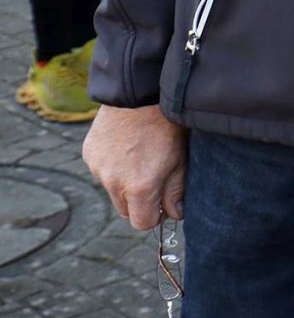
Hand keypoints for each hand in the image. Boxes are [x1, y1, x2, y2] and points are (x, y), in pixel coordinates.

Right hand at [84, 105, 187, 232]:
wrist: (139, 94)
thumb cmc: (166, 126)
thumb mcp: (180, 159)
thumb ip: (176, 192)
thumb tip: (174, 214)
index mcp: (139, 188)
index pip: (142, 223)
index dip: (155, 216)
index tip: (163, 203)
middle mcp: (113, 183)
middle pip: (125, 210)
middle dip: (140, 202)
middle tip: (154, 179)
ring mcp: (97, 169)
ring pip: (112, 190)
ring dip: (125, 183)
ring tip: (141, 156)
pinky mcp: (88, 155)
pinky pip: (101, 171)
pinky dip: (112, 166)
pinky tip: (126, 146)